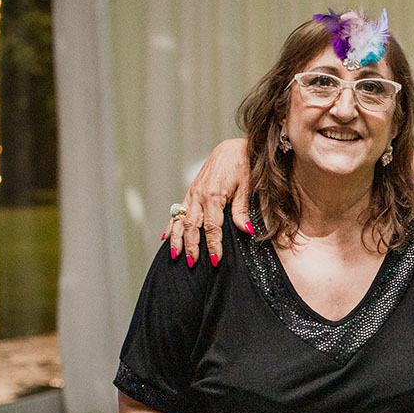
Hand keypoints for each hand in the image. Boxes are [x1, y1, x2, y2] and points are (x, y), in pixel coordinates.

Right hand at [164, 138, 249, 266]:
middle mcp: (198, 195)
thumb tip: (246, 231)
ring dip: (177, 239)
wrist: (233, 148)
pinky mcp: (191, 192)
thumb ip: (242, 210)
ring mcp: (192, 193)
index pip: (212, 226)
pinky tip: (166, 238)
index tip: (215, 260)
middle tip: (194, 264)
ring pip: (180, 220)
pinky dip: (172, 225)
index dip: (213, 244)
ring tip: (176, 256)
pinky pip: (178, 211)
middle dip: (192, 246)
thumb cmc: (244, 165)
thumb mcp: (247, 186)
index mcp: (213, 194)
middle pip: (192, 226)